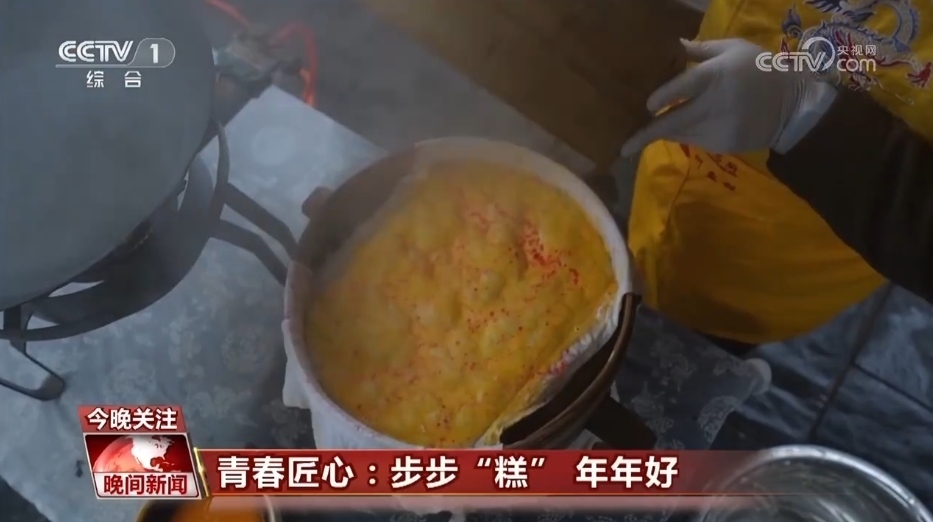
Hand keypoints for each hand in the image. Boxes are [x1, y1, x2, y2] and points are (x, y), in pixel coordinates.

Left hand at [620, 38, 823, 155]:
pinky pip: (694, 141)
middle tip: (622, 147)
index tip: (647, 106)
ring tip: (642, 134)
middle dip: (645, 136)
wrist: (793, 105)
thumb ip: (701, 50)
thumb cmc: (760, 70)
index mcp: (716, 77)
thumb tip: (672, 45)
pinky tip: (685, 127)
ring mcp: (718, 129)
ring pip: (680, 134)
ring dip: (665, 132)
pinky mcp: (722, 145)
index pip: (682, 88)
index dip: (662, 97)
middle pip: (673, 122)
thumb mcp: (734, 49)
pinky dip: (686, 134)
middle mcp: (714, 106)